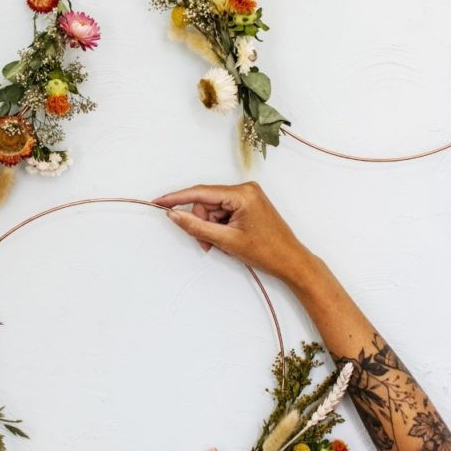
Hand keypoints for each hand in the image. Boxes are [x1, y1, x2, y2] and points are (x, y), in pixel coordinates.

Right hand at [153, 181, 314, 286]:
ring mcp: (248, 196)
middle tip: (208, 244)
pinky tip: (228, 239)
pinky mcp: (248, 204)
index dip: (177, 198)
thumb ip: (197, 227)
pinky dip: (220, 227)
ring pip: (213, 210)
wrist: (292, 261)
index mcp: (242, 193)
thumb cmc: (268, 251)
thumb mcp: (227, 241)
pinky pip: (223, 212)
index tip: (159, 201)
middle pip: (206, 202)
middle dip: (202, 223)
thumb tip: (175, 215)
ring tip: (222, 245)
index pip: (201, 192)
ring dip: (211, 228)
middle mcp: (245, 189)